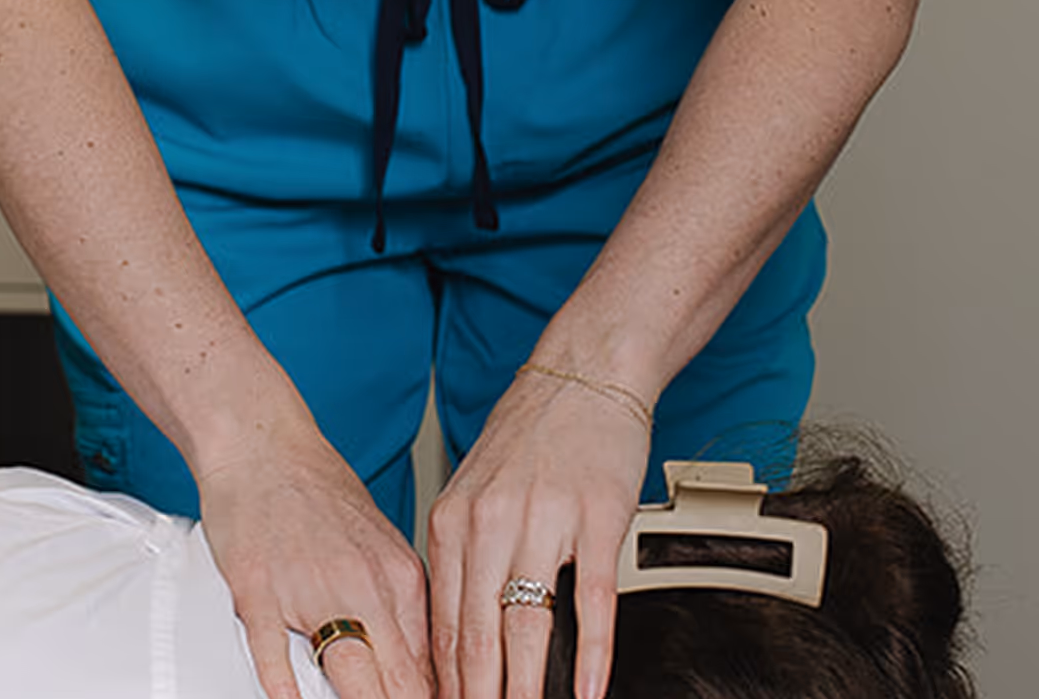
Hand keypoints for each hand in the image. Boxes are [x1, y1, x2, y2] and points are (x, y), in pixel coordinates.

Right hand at [195, 422, 434, 698]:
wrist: (263, 444)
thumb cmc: (317, 492)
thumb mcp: (381, 546)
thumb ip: (400, 608)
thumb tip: (419, 669)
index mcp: (402, 578)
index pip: (431, 670)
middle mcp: (365, 586)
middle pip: (400, 683)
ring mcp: (312, 590)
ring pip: (351, 676)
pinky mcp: (260, 591)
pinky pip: (274, 657)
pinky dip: (288, 693)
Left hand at [423, 366, 651, 698]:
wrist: (583, 372)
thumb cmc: (531, 435)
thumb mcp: (475, 492)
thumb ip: (462, 555)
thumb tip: (451, 626)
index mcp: (453, 520)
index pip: (440, 622)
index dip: (441, 679)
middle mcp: (490, 522)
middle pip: (476, 633)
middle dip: (477, 694)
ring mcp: (544, 521)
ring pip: (527, 625)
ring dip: (526, 687)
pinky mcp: (598, 519)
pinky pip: (592, 600)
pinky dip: (593, 654)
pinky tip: (591, 687)